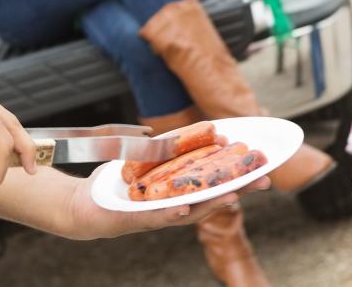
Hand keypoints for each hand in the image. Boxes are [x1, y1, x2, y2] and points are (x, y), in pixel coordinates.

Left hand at [62, 163, 271, 240]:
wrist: (86, 204)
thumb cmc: (120, 183)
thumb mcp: (152, 159)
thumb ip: (175, 148)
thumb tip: (208, 132)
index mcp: (181, 193)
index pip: (215, 185)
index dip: (240, 177)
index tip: (265, 166)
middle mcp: (175, 208)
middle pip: (211, 199)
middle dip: (238, 190)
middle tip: (264, 181)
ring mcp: (157, 216)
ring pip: (190, 211)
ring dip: (212, 203)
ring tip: (234, 194)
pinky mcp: (136, 220)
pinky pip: (157, 216)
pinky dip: (172, 212)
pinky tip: (186, 207)